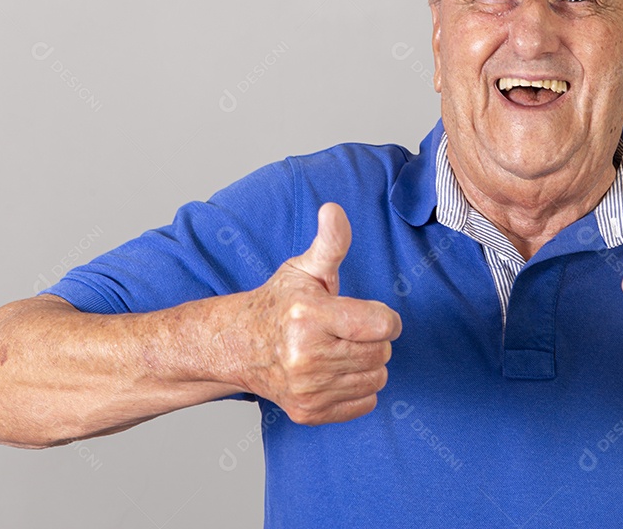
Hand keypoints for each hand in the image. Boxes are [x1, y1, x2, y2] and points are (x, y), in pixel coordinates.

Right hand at [232, 203, 401, 424]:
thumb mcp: (304, 269)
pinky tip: (334, 372)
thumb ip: (330, 242)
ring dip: (367, 364)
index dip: (383, 317)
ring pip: (377, 378)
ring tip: (339, 349)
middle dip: (373, 339)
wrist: (239, 346)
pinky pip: (365, 403)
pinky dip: (358, 388)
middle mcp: (306, 356)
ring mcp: (306, 389)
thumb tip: (334, 210)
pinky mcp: (308, 412)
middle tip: (346, 331)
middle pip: (382, 352)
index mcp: (309, 316)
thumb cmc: (280, 304)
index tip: (365, 313)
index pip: (384, 324)